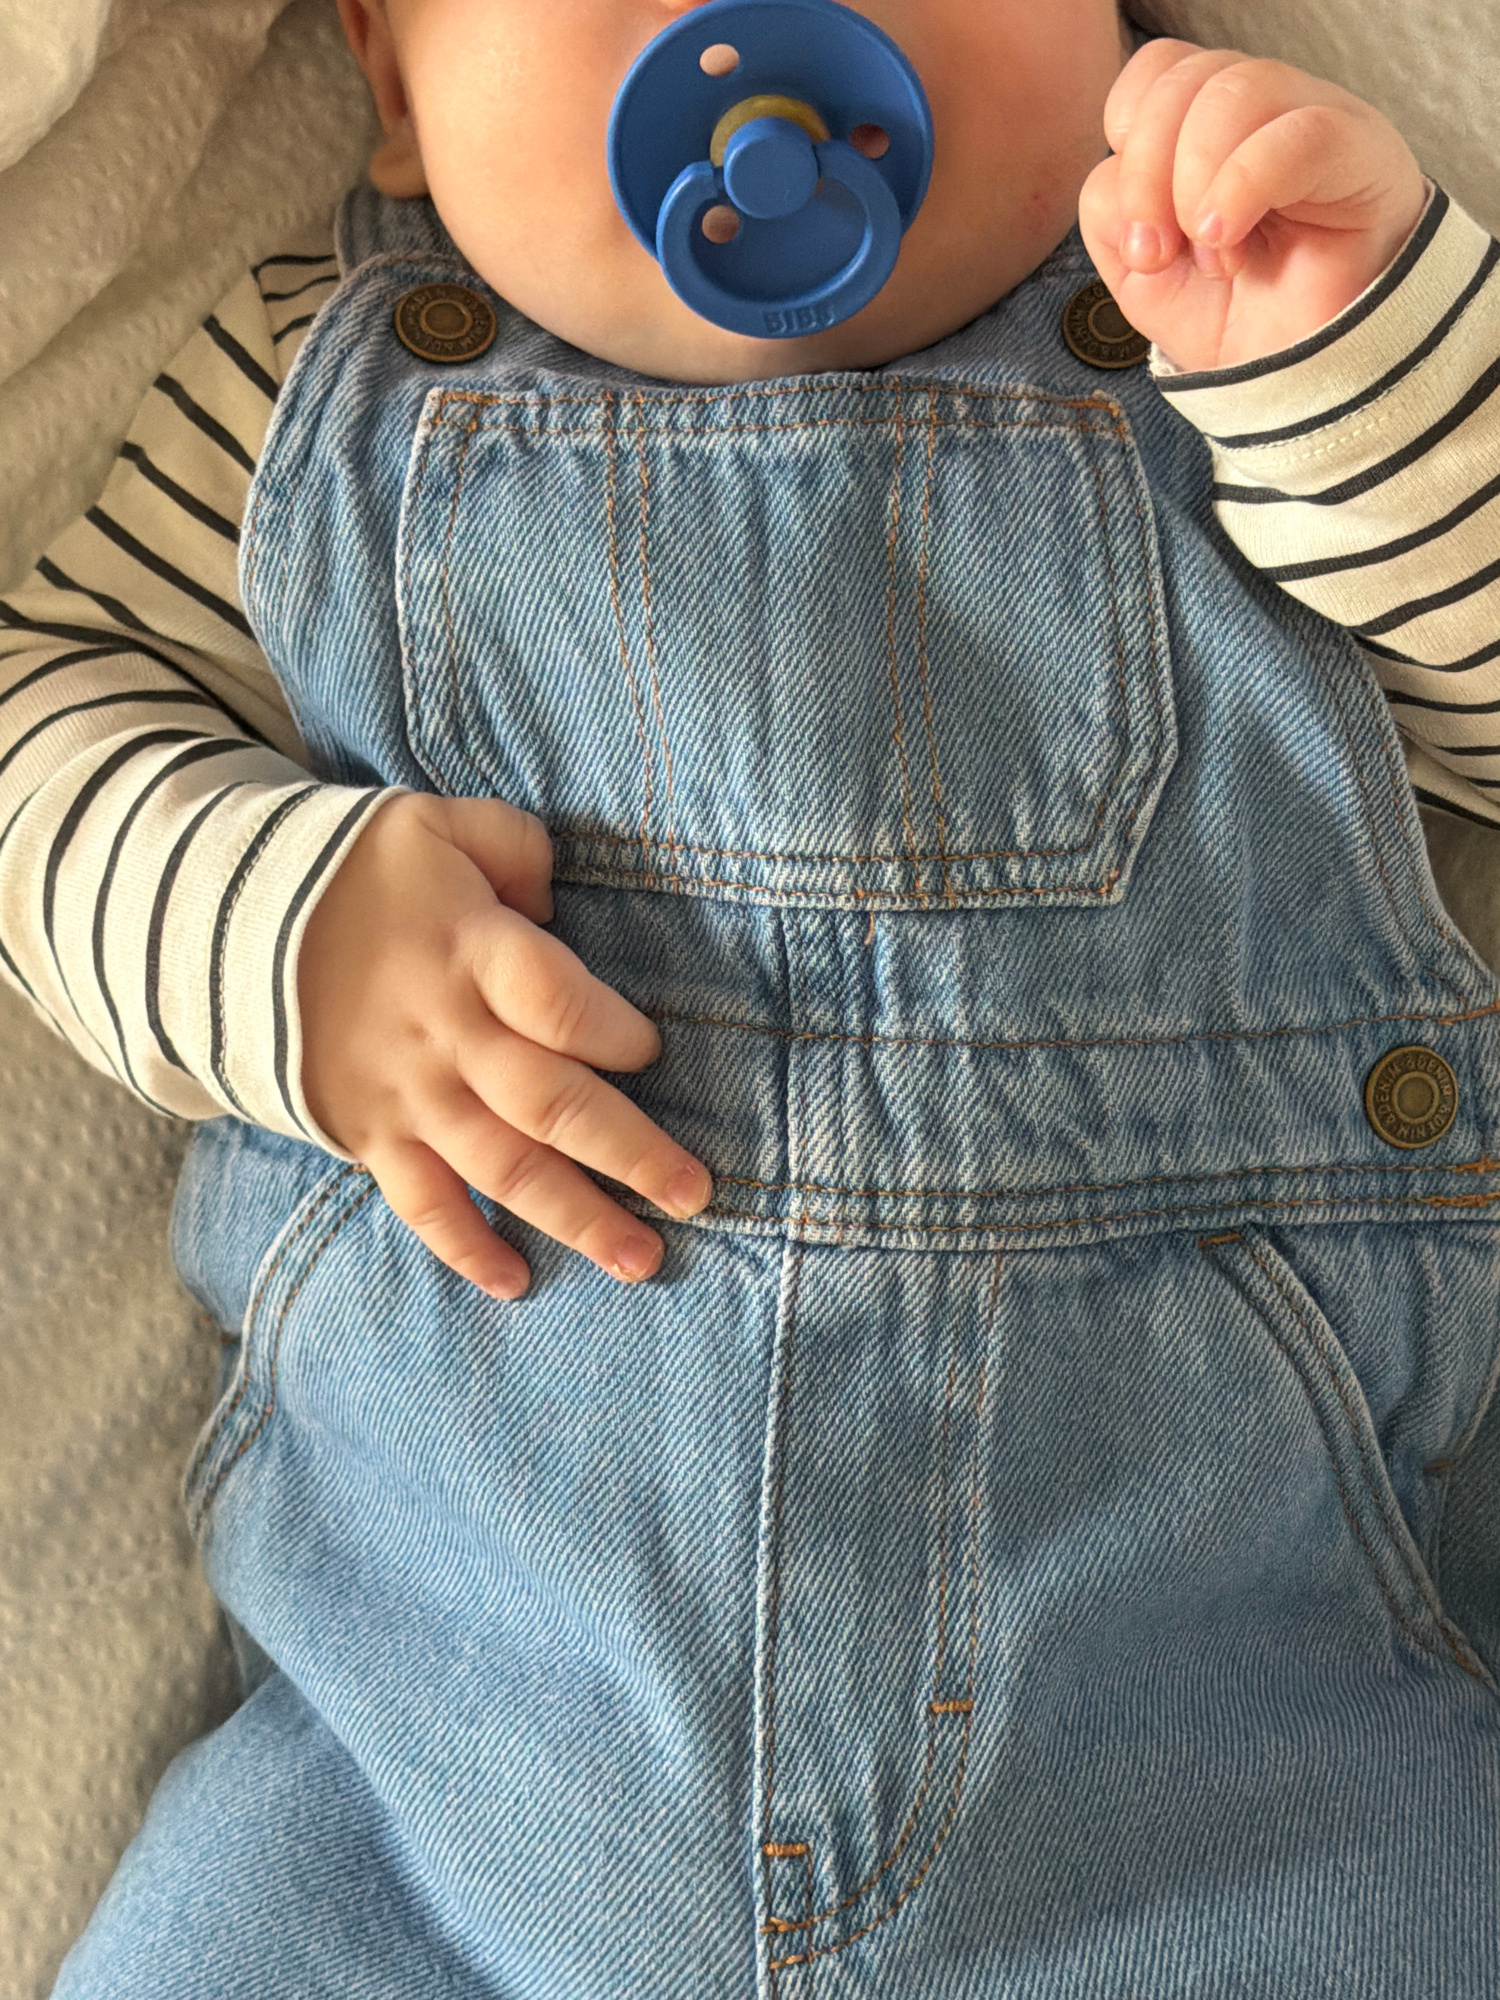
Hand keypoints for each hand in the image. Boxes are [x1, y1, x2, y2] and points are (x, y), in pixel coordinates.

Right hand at [297, 793, 712, 1297]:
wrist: (224, 921)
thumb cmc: (358, 872)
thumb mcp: (440, 824)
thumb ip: (518, 848)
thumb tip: (556, 902)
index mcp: (470, 950)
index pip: (554, 1000)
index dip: (610, 1031)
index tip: (651, 1051)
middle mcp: (446, 1034)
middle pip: (550, 1105)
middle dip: (630, 1155)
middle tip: (695, 1195)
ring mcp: (409, 1095)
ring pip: (502, 1169)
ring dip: (576, 1219)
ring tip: (643, 1260)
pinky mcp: (371, 1135)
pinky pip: (422, 1204)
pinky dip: (466, 1248)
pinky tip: (517, 1283)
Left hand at [1078, 41, 1427, 373]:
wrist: (1296, 377)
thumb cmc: (1234, 317)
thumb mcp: (1144, 273)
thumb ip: (1112, 211)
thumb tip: (1113, 169)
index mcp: (1209, 126)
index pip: (1157, 72)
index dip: (1128, 138)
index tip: (1136, 233)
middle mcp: (1264, 108)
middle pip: (1184, 80)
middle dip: (1146, 175)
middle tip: (1159, 255)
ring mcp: (1314, 119)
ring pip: (1235, 92)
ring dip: (1195, 186)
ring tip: (1213, 259)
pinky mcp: (1359, 151)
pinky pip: (1294, 135)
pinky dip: (1241, 185)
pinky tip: (1227, 239)